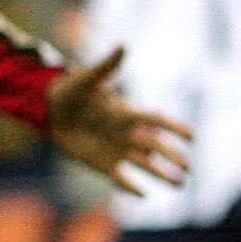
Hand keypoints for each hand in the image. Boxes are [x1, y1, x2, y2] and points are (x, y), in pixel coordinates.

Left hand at [47, 48, 193, 197]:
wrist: (47, 109)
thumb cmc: (68, 90)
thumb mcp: (84, 79)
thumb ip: (105, 67)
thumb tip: (122, 46)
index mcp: (125, 112)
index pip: (156, 120)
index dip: (175, 128)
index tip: (193, 137)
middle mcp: (125, 132)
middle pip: (155, 146)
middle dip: (173, 156)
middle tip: (189, 168)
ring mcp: (115, 149)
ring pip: (145, 164)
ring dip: (162, 174)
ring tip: (180, 185)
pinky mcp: (101, 163)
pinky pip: (120, 177)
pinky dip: (131, 186)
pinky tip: (144, 195)